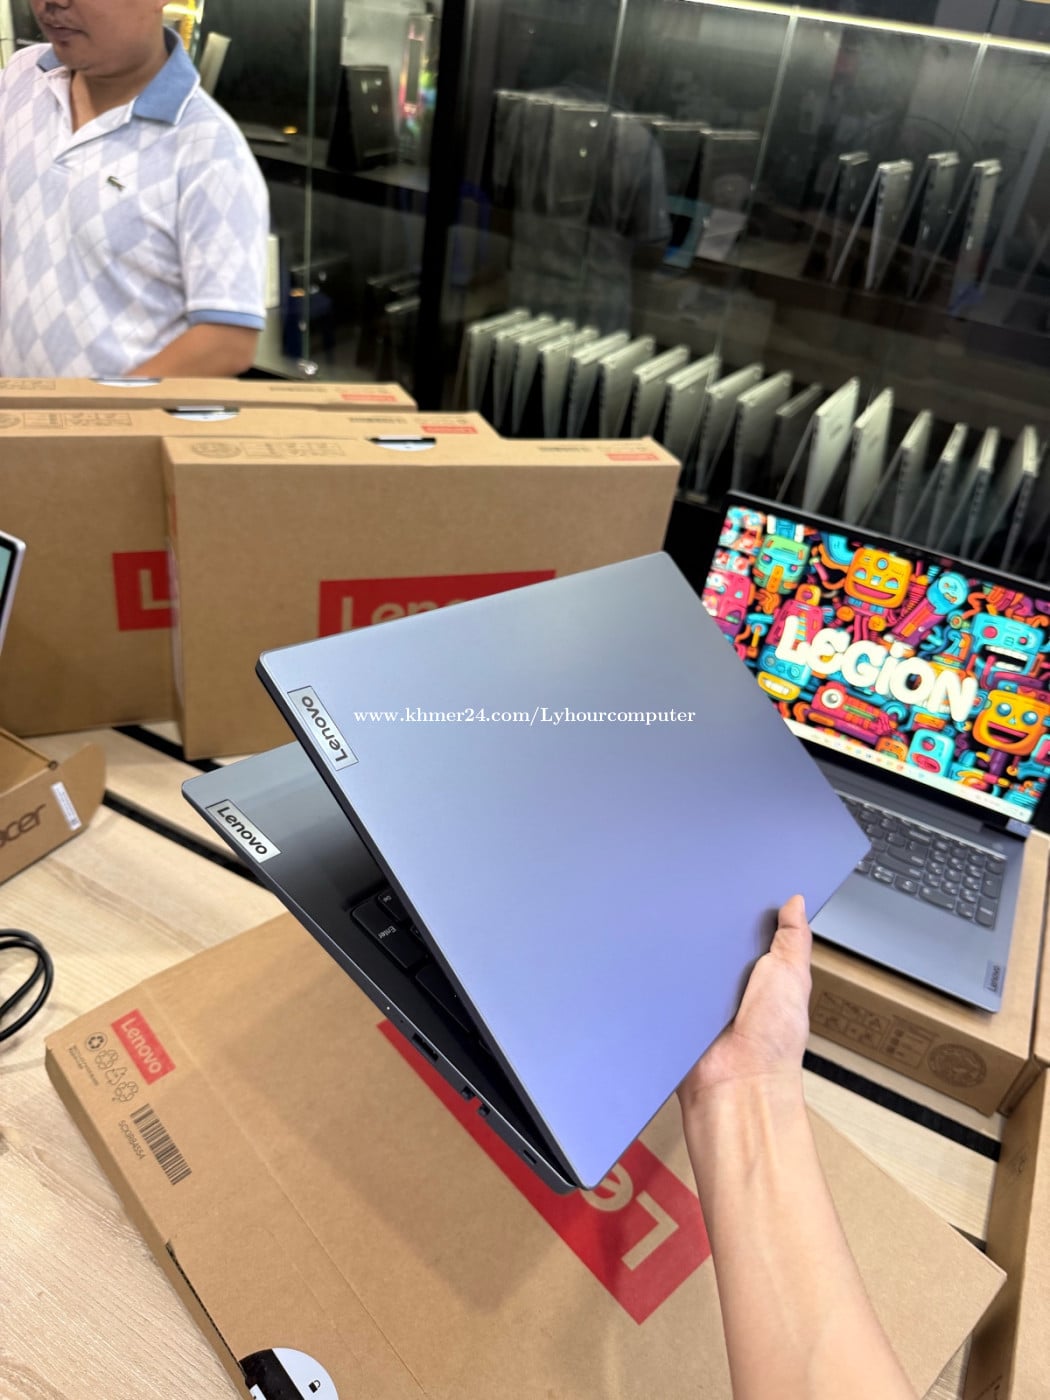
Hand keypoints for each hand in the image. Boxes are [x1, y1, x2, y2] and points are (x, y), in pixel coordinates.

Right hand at [678, 895, 812, 1110]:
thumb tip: (795, 903)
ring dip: (679, 946)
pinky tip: (656, 953)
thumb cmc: (773, 1041)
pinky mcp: (673, 1010)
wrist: (737, 1084)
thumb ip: (793, 940)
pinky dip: (659, 972)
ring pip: (683, 958)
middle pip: (711, 940)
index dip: (741, 908)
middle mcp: (727, 984)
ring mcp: (698, 998)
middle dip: (704, 922)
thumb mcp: (791, 977)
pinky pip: (661, 982)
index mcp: (760, 973)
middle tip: (694, 893)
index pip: (746, 930)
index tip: (730, 880)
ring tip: (672, 920)